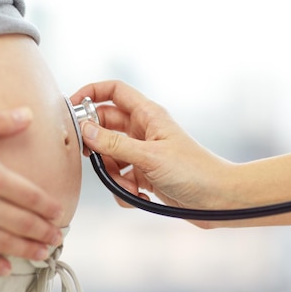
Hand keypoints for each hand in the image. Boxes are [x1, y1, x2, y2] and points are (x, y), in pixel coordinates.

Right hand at [0, 107, 63, 274]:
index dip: (46, 205)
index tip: (58, 213)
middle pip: (21, 222)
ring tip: (42, 254)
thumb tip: (28, 115)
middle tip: (56, 239)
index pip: (28, 195)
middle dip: (42, 231)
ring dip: (26, 249)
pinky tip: (4, 270)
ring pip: (3, 243)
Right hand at [71, 80, 231, 211]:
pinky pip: (120, 177)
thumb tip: (85, 131)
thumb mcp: (149, 157)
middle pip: (105, 126)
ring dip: (112, 173)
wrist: (219, 200)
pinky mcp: (143, 174)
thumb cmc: (193, 171)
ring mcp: (142, 152)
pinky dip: (123, 188)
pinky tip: (139, 195)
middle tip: (92, 157)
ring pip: (109, 156)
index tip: (71, 107)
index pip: (113, 91)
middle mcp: (143, 130)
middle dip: (97, 145)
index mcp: (147, 115)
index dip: (91, 93)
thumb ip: (114, 144)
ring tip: (128, 185)